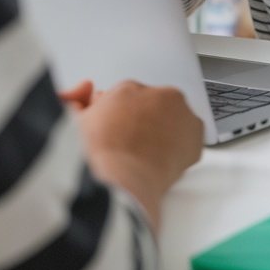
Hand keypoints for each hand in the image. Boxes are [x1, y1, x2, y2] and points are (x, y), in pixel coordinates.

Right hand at [67, 78, 203, 230]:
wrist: (121, 181)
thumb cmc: (97, 158)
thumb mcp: (73, 124)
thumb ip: (73, 102)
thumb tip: (85, 89)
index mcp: (128, 88)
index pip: (128, 100)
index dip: (122, 120)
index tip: (120, 136)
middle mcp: (155, 93)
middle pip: (151, 106)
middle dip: (144, 122)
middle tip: (134, 148)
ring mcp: (178, 110)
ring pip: (172, 117)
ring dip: (165, 130)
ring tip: (149, 155)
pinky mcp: (195, 130)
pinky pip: (190, 134)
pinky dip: (182, 145)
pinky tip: (165, 159)